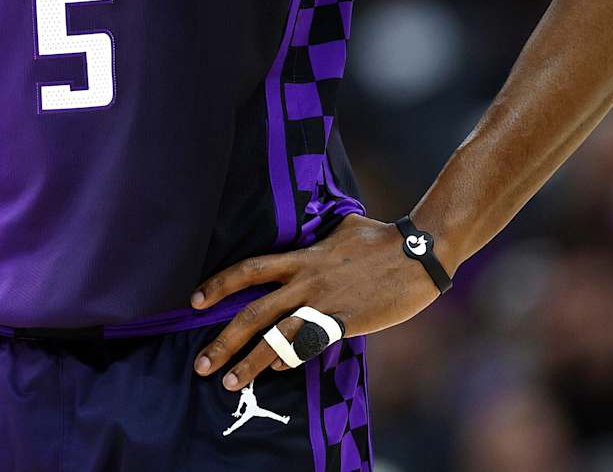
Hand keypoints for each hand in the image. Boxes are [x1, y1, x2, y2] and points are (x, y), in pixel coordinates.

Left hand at [187, 213, 442, 391]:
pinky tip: (274, 370)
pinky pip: (308, 345)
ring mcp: (324, 303)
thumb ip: (320, 236)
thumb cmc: (382, 238)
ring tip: (229, 382)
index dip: (219, 286)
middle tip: (201, 364)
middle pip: (253, 313)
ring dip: (249, 363)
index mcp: (302, 257)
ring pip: (276, 338)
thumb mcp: (341, 228)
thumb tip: (314, 232)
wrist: (418, 254)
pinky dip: (287, 359)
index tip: (194, 302)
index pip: (249, 270)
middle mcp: (306, 281)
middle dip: (223, 340)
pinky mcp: (345, 322)